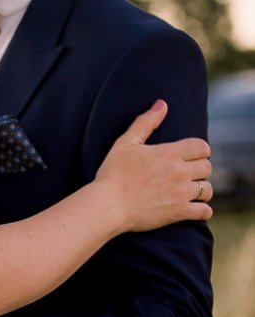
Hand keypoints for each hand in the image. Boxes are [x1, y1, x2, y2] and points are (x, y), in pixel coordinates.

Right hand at [94, 100, 212, 231]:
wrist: (107, 205)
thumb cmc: (112, 174)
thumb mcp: (125, 143)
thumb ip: (145, 122)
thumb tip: (162, 104)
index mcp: (170, 153)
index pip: (202, 147)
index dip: (198, 151)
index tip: (190, 157)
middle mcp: (180, 172)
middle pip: (207, 167)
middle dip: (199, 170)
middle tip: (187, 174)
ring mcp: (181, 193)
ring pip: (208, 189)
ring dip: (201, 189)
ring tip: (190, 191)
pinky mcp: (178, 212)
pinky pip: (205, 212)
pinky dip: (203, 211)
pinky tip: (194, 209)